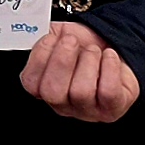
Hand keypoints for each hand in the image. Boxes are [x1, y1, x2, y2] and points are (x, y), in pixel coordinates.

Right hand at [21, 21, 140, 122]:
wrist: (114, 48)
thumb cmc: (85, 48)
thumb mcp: (60, 35)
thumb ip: (45, 34)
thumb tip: (43, 34)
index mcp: (44, 86)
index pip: (30, 82)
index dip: (40, 57)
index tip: (52, 38)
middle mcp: (63, 103)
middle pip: (52, 93)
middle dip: (62, 61)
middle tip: (72, 41)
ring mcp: (87, 110)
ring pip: (81, 92)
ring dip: (89, 60)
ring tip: (94, 51)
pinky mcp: (112, 108)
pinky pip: (108, 92)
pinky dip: (110, 67)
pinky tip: (108, 57)